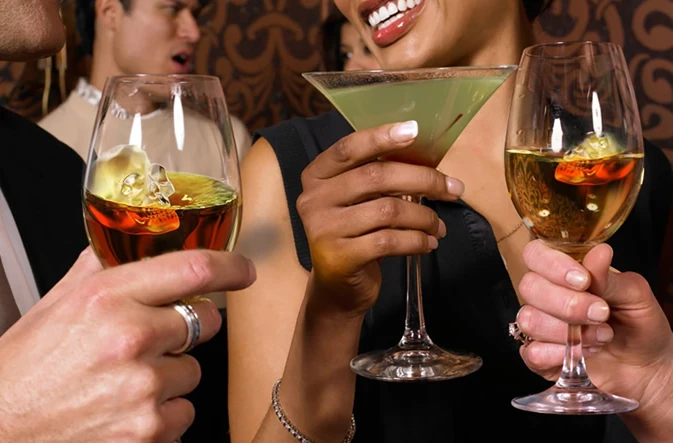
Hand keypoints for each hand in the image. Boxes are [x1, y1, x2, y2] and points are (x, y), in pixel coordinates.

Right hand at [0, 248, 255, 442]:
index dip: (230, 266)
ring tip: (124, 382)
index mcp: (107, 299)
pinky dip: (164, 412)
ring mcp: (142, 388)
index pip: (193, 269)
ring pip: (194, 371)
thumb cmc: (22, 372)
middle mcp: (130, 339)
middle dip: (190, 327)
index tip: (245, 269)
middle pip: (205, 321)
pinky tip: (125, 409)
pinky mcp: (149, 430)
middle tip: (153, 339)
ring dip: (170, 374)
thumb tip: (129, 245)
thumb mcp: (56, 305)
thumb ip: (99, 269)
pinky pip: (184, 412)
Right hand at [297, 121, 463, 316]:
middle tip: (453, 189)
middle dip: (423, 180)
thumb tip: (428, 162)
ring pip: (388, 210)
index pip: (349, 148)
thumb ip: (378, 179)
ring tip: (439, 226)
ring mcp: (323, 229)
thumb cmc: (354, 236)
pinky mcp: (340, 257)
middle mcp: (314, 199)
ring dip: (424, 216)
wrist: (337, 289)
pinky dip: (417, 241)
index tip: (415, 130)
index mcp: (317, 176)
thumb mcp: (358, 202)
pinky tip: (429, 243)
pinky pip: (389, 241)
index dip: (382, 137)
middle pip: (376, 176)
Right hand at [516, 240, 672, 408]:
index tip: (582, 281)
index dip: (552, 265)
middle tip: (601, 314)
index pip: (536, 254)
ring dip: (568, 332)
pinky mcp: (538, 356)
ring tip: (601, 337)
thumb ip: (609, 277)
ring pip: (528, 319)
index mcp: (564, 271)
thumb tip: (599, 252)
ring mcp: (540, 325)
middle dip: (567, 304)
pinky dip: (558, 354)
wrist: (648, 367)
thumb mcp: (635, 295)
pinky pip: (531, 353)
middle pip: (529, 287)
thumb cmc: (640, 325)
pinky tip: (582, 354)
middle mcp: (546, 295)